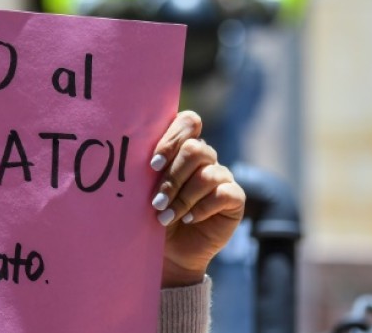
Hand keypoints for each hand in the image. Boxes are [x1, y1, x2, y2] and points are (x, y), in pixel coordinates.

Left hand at [150, 111, 245, 287]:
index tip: (152, 165)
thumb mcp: (145, 190)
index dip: (172, 140)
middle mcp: (204, 157)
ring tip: (164, 217)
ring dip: (182, 198)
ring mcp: (221, 176)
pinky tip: (188, 219)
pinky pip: (223, 194)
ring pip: (206, 174)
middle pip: (195, 149)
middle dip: (172, 177)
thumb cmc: (154, 213)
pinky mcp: (234, 197)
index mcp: (182, 146)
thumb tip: (137, 155)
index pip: (187, 123)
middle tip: (156, 201)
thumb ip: (148, 169)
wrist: (169, 250)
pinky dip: (201, 208)